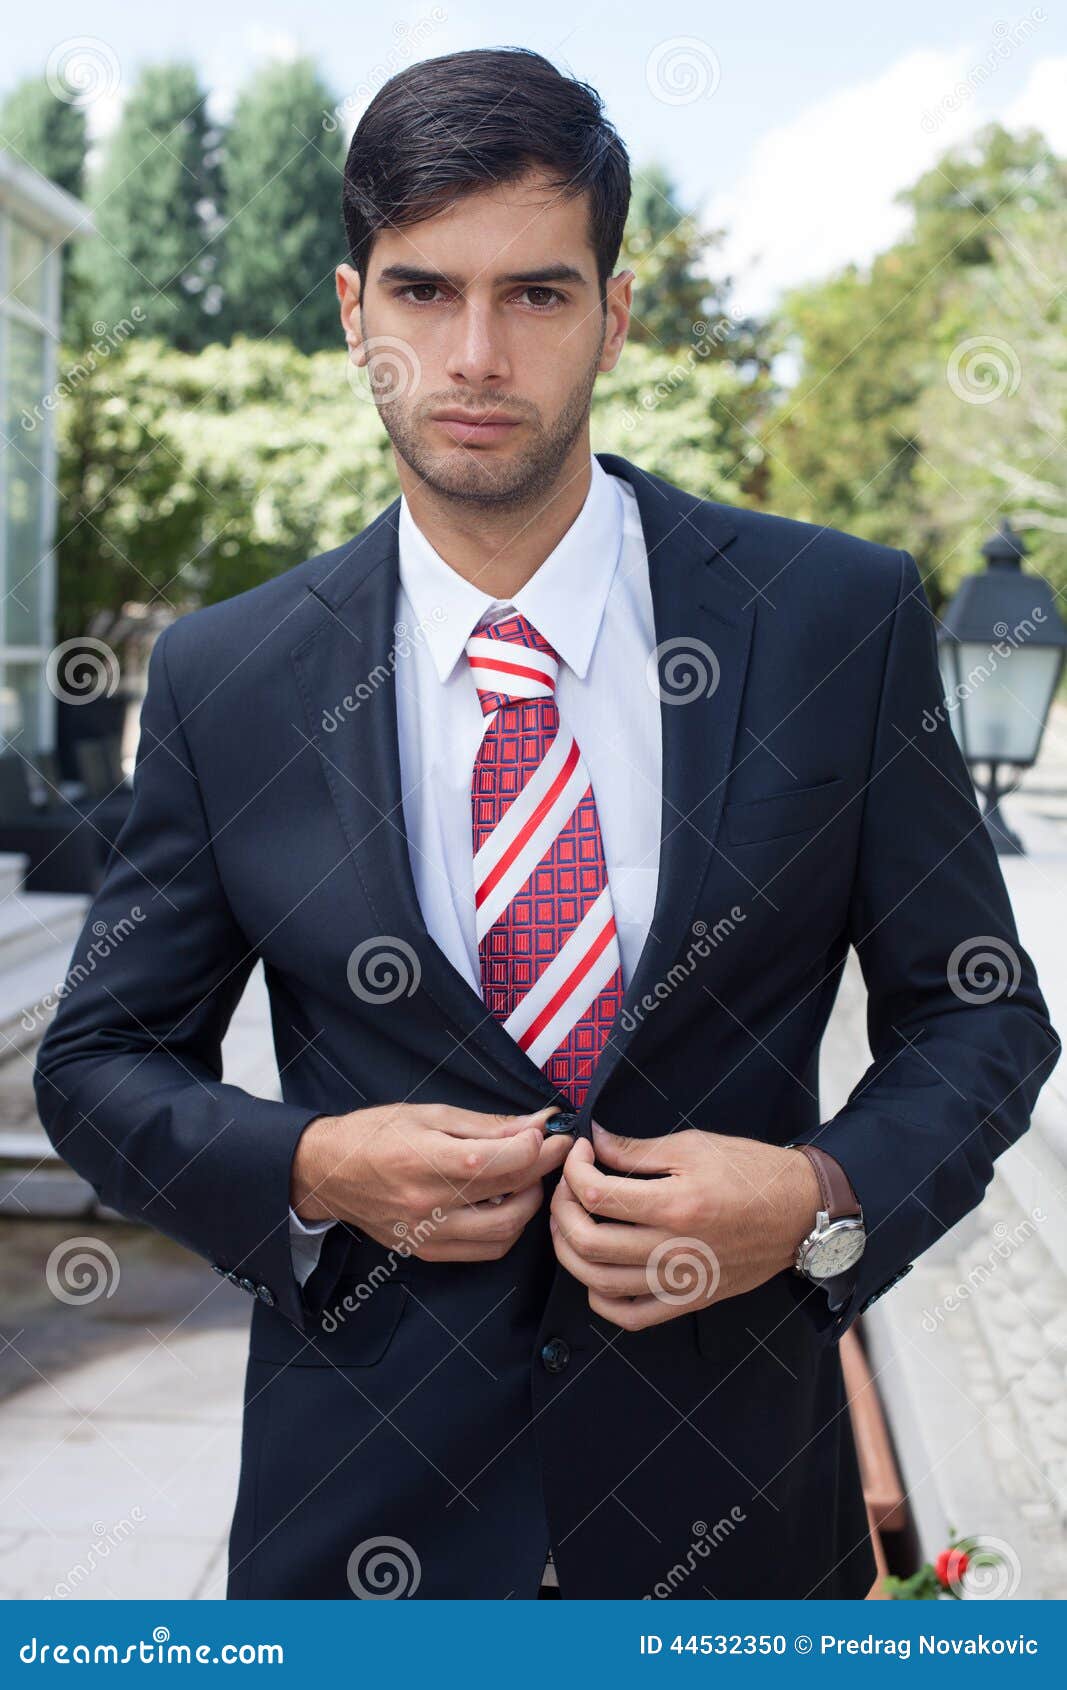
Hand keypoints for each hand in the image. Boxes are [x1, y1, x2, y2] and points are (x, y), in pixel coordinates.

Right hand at [291, 1102, 571, 1260]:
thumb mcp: (431, 1114)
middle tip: (550, 1151)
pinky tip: (504, 1203)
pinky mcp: (429, 1252)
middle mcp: (428, 1205)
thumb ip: (487, 1125)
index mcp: (426, 1161)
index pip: (500, 1160)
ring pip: (506, 1231)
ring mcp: (429, 1235)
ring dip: (529, 1203)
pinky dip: (507, 1228)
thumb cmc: (376, 1134)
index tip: (548, 1131)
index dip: (536, 1146)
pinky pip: (486, 1250)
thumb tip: (538, 1124)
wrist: (328, 1172)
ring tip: (526, 1178)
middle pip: (510, 1196)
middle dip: (543, 1171)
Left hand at [549, 1121, 820, 1329]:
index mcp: (675, 1205)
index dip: (574, 1168)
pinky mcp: (688, 1301)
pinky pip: (630, 1316)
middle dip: (561, 1208)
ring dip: (570, 1251)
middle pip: (587, 1241)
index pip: (596, 1193)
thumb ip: (637, 1149)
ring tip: (571, 1222)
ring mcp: (680, 1282)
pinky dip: (600, 1299)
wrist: (799, 1213)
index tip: (581, 1152)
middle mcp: (673, 1249)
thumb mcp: (694, 1146)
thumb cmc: (751, 1172)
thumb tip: (593, 1142)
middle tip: (567, 1186)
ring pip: (599, 1281)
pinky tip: (595, 1270)